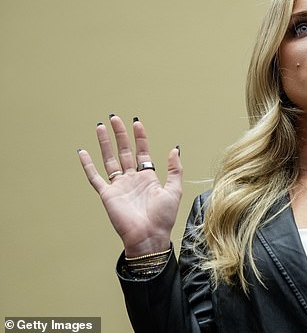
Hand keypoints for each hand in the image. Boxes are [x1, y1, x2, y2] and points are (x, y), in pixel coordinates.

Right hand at [78, 115, 182, 257]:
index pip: (142, 152)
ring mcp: (119, 186)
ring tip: (100, 127)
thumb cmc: (163, 218)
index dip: (139, 137)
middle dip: (120, 135)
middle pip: (124, 152)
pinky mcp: (107, 195)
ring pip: (109, 160)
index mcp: (148, 178)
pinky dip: (88, 165)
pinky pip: (95, 177)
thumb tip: (175, 149)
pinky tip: (83, 152)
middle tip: (115, 118)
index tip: (136, 123)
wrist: (149, 236)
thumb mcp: (174, 190)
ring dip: (105, 144)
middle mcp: (132, 179)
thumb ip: (175, 169)